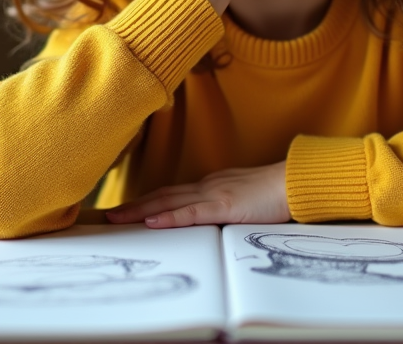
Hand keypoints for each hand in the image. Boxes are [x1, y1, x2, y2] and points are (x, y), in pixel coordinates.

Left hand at [104, 161, 289, 228]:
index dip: (146, 201)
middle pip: (162, 195)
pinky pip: (191, 213)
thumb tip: (212, 217)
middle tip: (107, 215)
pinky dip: (169, 217)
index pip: (171, 193)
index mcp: (211, 185)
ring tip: (116, 219)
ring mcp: (214, 194)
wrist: (295, 182)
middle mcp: (207, 186)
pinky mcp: (224, 205)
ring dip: (140, 210)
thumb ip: (225, 206)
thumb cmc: (275, 192)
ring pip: (169, 202)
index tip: (125, 209)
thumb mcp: (243, 199)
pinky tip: (151, 221)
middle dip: (133, 206)